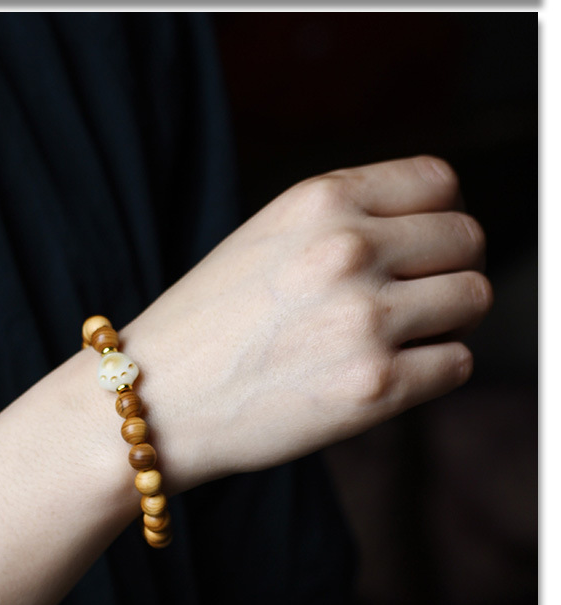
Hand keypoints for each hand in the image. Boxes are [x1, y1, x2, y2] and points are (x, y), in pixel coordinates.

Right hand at [122, 156, 492, 490]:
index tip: (422, 249)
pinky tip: (385, 375)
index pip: (439, 182)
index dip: (437, 218)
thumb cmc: (206, 324)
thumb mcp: (268, 239)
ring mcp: (364, 319)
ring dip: (446, 322)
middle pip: (467, 240)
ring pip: (473, 300)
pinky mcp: (374, 387)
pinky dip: (433, 371)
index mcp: (319, 200)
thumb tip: (430, 236)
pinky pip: (456, 364)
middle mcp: (348, 249)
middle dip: (448, 270)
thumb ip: (346, 223)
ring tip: (396, 340)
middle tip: (413, 302)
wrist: (154, 399)